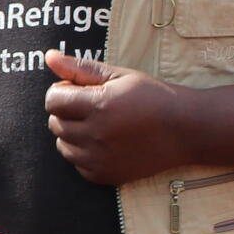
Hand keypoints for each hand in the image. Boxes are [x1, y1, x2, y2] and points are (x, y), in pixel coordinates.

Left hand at [41, 51, 185, 185]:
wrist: (185, 129)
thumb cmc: (153, 96)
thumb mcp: (119, 75)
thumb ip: (80, 68)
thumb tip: (49, 56)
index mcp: (98, 105)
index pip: (53, 100)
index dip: (61, 92)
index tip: (77, 90)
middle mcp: (96, 135)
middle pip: (55, 123)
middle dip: (66, 112)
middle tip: (90, 106)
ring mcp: (100, 159)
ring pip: (63, 146)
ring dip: (72, 134)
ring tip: (97, 124)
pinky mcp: (105, 176)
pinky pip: (78, 165)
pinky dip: (85, 154)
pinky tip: (105, 143)